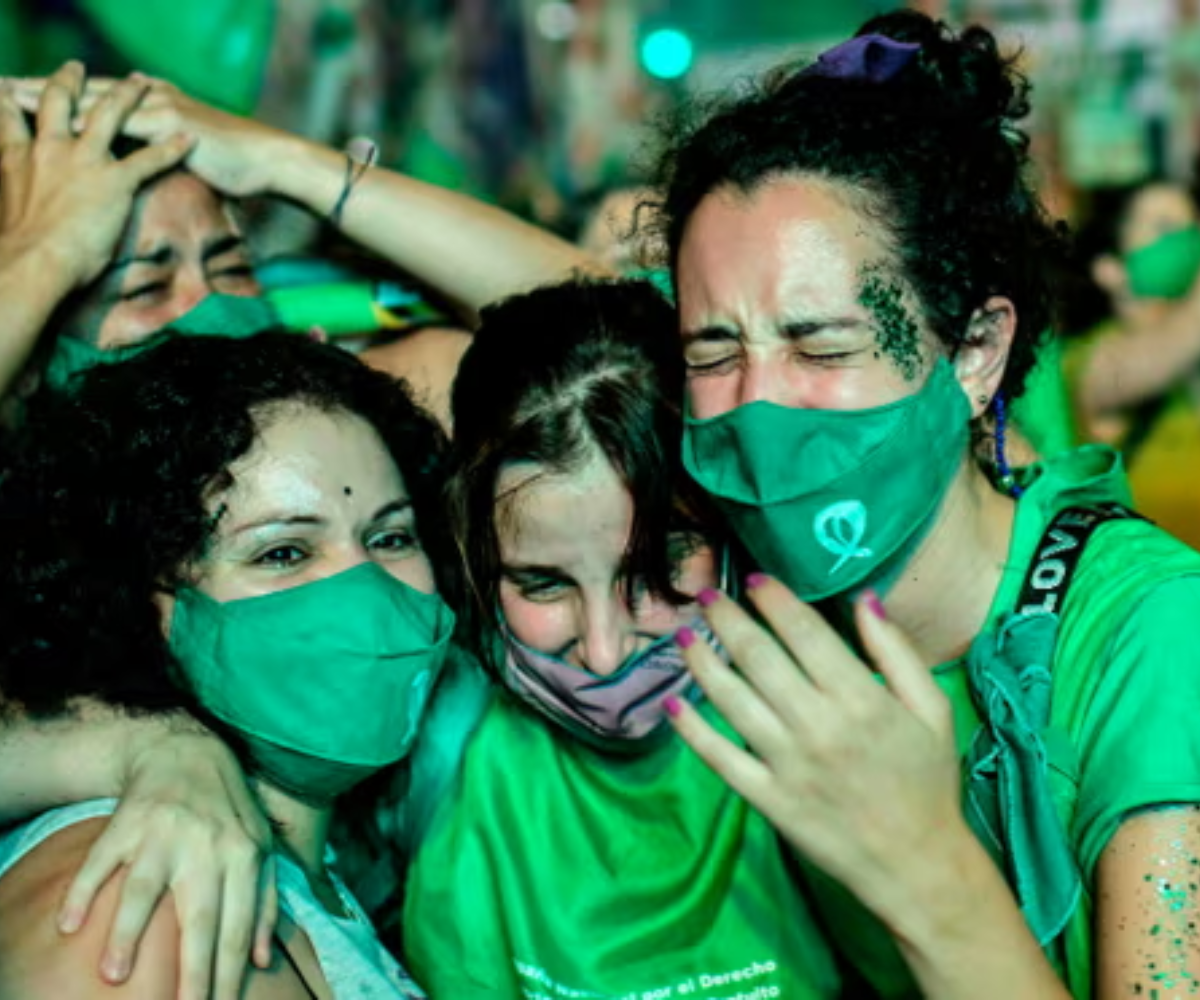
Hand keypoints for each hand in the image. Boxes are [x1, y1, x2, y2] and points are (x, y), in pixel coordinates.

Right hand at [0, 63, 192, 288]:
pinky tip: (189, 139)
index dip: (9, 98)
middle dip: (68, 81)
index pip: (10, 116)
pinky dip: (172, 148)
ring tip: (140, 82)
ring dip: (126, 94)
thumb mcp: (2, 205)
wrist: (34, 262)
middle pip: (59, 100)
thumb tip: (12, 200)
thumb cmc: (16, 247)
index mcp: (18, 156)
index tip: (8, 85)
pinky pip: (149, 158)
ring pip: (108, 114)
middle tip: (75, 67)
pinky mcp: (114, 180)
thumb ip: (8, 189)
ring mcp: (84, 160)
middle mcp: (50, 148)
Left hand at [9, 72, 289, 197]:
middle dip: (41, 87)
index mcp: (156, 100)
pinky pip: (116, 122)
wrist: (271, 159)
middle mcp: (151, 97)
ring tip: (10, 95)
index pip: (98, 95)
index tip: (24, 93)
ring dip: (50, 97)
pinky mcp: (167, 125)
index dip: (60, 93)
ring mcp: (158, 107)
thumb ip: (169, 151)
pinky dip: (83, 122)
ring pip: (92, 101)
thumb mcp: (196, 153)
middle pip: (84, 91)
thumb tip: (155, 166)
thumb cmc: (240, 165)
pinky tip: (56, 125)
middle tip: (0, 84)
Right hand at [59, 728, 276, 999]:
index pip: (238, 924)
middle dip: (192, 968)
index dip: (230, 970)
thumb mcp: (261, 845)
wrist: (186, 749)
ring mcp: (164, 833)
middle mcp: (206, 845)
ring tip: (114, 976)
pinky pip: (101, 861)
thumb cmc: (229, 808)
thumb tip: (262, 959)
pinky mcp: (126, 823)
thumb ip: (267, 899)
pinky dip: (83, 892)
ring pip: (144, 889)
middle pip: (198, 916)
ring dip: (128, 934)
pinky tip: (71, 924)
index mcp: (243, 854)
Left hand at [669, 576, 970, 925]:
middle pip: (760, 658)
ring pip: (733, 700)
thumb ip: (896, 652)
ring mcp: (787, 763)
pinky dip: (693, 730)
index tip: (753, 580)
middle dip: (728, 620)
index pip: (805, 633)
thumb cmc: (927, 781)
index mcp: (860, 698)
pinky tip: (672, 702)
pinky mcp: (767, 798)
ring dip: (703, 662)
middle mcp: (818, 725)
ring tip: (683, 635)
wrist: (917, 864)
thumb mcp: (932, 709)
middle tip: (706, 595)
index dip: (774, 601)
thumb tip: (865, 597)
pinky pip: (720, 758)